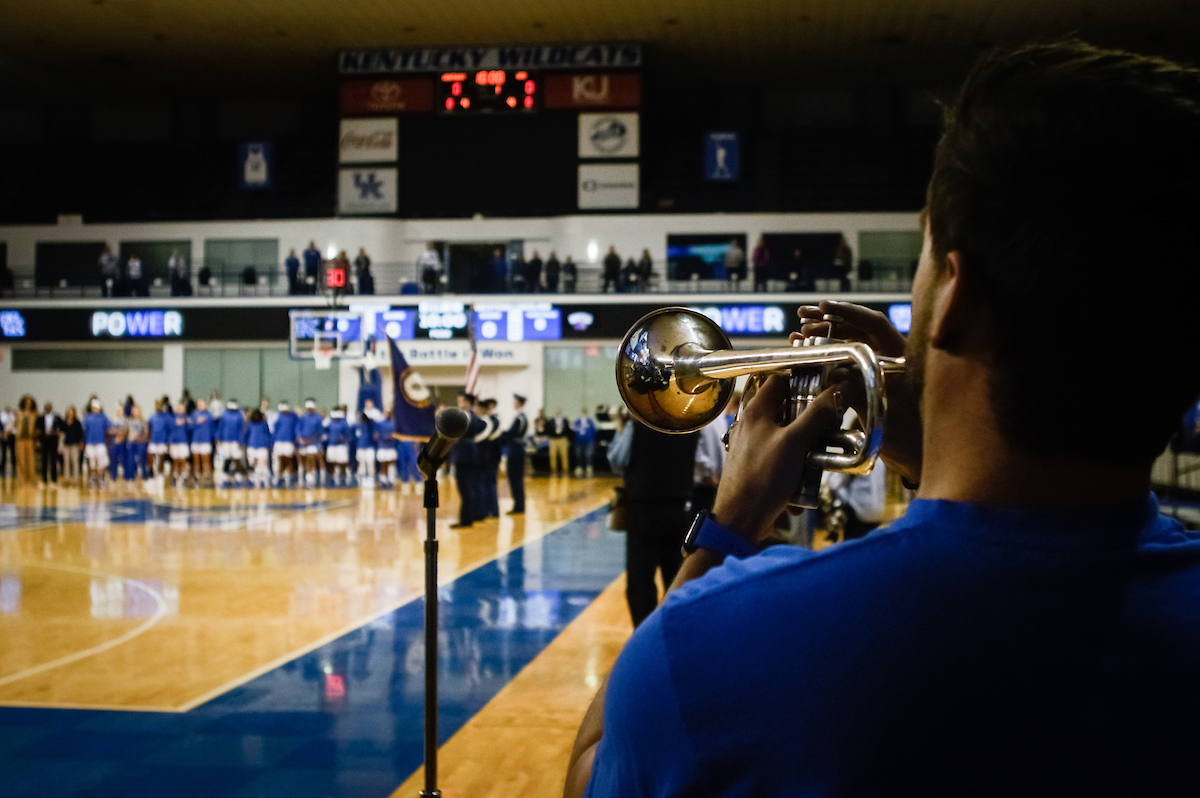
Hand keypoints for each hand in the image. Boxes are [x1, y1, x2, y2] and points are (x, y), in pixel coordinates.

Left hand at [712, 375, 840, 541]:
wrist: (739, 521)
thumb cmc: (761, 480)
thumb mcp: (795, 443)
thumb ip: (817, 415)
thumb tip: (839, 390)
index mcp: (755, 412)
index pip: (779, 380)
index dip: (802, 380)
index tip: (825, 386)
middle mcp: (750, 426)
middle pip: (786, 410)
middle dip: (810, 420)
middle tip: (828, 427)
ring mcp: (752, 447)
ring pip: (787, 437)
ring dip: (806, 448)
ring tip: (818, 458)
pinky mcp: (757, 468)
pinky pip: (782, 460)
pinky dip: (795, 468)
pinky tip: (803, 482)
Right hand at [796, 300, 922, 483]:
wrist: (918, 459)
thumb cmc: (910, 439)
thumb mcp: (883, 416)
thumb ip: (857, 393)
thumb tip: (832, 374)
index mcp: (903, 360)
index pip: (875, 325)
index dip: (850, 313)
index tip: (824, 308)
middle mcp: (891, 359)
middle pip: (858, 330)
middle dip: (829, 321)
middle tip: (803, 317)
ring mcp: (879, 370)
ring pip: (849, 344)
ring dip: (823, 336)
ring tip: (798, 332)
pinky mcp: (868, 383)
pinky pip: (845, 362)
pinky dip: (825, 356)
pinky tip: (805, 353)